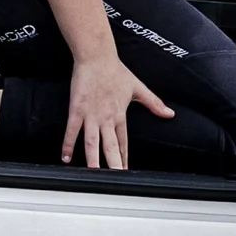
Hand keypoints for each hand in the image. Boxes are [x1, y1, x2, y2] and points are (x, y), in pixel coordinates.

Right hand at [62, 53, 173, 169]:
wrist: (97, 57)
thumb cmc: (115, 70)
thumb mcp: (138, 88)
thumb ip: (154, 103)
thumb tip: (169, 113)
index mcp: (120, 114)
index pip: (124, 142)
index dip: (124, 158)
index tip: (125, 172)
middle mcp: (106, 118)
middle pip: (110, 146)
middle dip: (113, 164)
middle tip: (114, 179)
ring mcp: (91, 115)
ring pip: (91, 141)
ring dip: (92, 158)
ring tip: (93, 173)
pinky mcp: (77, 109)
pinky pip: (71, 130)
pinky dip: (68, 144)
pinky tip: (66, 157)